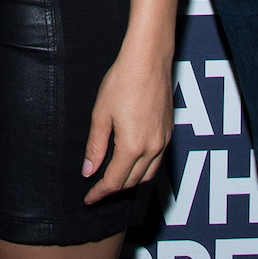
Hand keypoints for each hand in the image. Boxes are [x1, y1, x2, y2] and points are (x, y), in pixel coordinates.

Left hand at [82, 38, 174, 203]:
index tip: (89, 199)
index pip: (114, 181)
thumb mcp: (101, 114)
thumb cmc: (123, 82)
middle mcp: (152, 149)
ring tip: (113, 178)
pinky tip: (131, 161)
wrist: (149, 60)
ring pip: (147, 174)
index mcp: (132, 147)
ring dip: (130, 181)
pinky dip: (143, 168)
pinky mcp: (169, 132)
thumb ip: (95, 146)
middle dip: (114, 189)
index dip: (100, 192)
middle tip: (97, 189)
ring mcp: (163, 141)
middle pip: (132, 182)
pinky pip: (157, 161)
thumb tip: (88, 170)